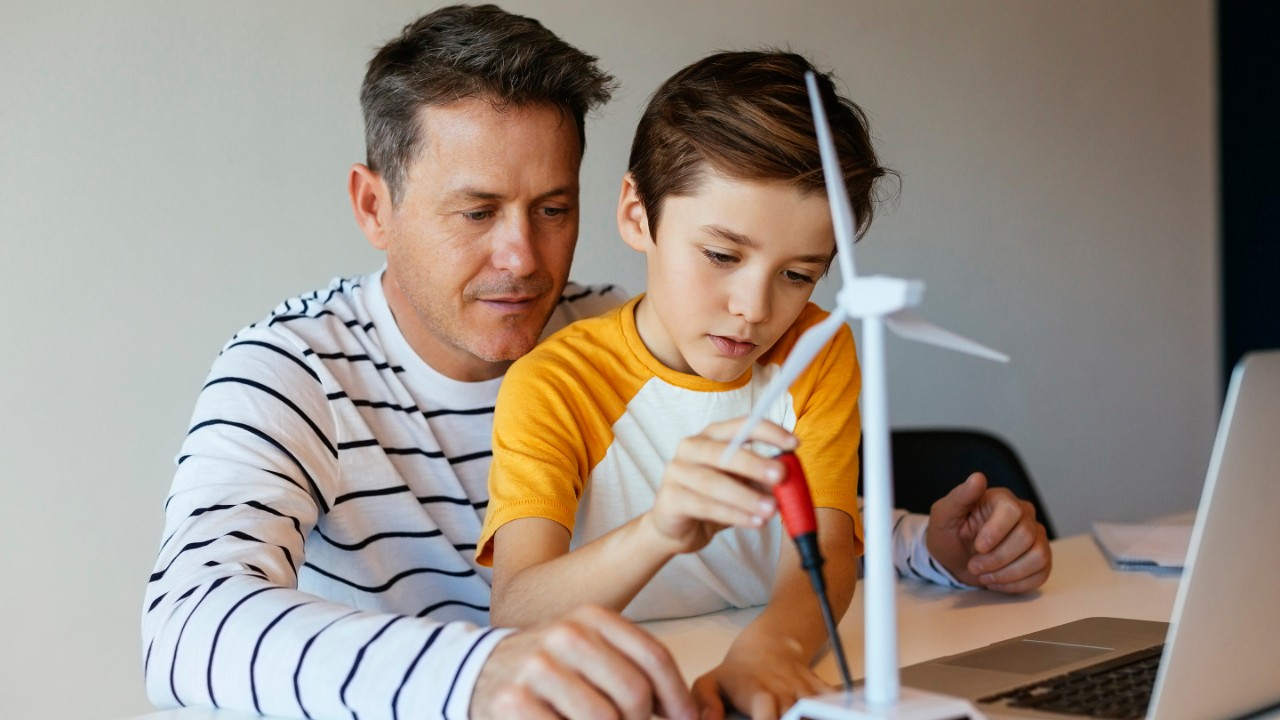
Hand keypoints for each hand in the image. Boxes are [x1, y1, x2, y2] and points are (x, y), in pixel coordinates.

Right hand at [472, 604, 694, 719]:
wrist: (476, 672)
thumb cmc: (547, 669)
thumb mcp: (589, 651)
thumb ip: (631, 669)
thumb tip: (687, 712)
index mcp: (592, 617)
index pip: (653, 657)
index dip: (678, 697)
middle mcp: (566, 634)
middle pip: (634, 692)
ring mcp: (538, 667)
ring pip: (605, 718)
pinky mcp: (513, 701)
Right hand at [645, 418, 795, 554]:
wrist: (676, 527)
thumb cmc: (714, 499)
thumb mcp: (743, 484)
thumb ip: (764, 479)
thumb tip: (791, 479)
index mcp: (712, 436)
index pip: (741, 425)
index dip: (769, 432)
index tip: (794, 444)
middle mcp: (691, 447)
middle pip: (723, 452)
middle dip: (755, 464)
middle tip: (781, 476)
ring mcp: (677, 471)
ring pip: (714, 482)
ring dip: (746, 496)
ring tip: (772, 510)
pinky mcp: (670, 498)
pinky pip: (704, 506)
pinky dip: (733, 515)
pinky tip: (754, 522)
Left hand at [691, 632, 828, 719]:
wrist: (769, 643)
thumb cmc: (738, 671)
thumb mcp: (710, 683)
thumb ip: (704, 703)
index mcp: (757, 693)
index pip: (767, 715)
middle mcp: (783, 691)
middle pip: (793, 717)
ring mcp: (803, 690)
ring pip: (816, 709)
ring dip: (810, 716)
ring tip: (801, 718)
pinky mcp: (819, 689)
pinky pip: (833, 701)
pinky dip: (833, 709)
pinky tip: (825, 713)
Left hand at [925, 472, 1051, 592]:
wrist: (953, 558)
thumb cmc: (949, 533)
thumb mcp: (944, 515)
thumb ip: (961, 496)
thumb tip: (978, 477)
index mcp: (1001, 499)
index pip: (1012, 511)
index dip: (997, 532)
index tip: (978, 547)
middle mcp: (1024, 514)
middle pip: (1026, 536)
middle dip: (997, 558)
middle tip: (974, 566)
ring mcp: (1036, 537)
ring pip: (1038, 556)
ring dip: (1007, 573)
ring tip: (984, 575)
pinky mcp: (1041, 558)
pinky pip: (1041, 573)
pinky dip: (1016, 584)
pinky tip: (996, 581)